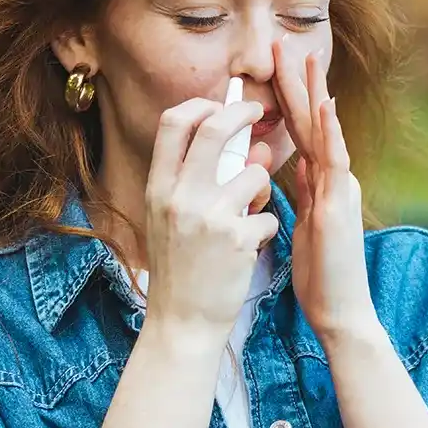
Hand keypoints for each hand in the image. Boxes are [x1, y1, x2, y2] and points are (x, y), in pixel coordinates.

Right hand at [142, 96, 280, 343]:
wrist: (182, 322)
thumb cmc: (180, 268)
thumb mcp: (170, 218)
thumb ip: (200, 181)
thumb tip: (248, 146)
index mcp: (159, 188)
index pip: (173, 123)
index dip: (200, 105)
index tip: (220, 105)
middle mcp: (179, 196)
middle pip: (214, 129)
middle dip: (241, 113)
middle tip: (257, 113)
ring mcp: (209, 216)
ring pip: (255, 173)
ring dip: (263, 187)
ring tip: (252, 210)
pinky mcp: (238, 238)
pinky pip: (268, 215)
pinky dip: (265, 228)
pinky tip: (249, 248)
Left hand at [272, 37, 376, 342]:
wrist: (339, 311)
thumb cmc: (320, 273)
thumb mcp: (303, 223)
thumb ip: (301, 192)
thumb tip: (292, 166)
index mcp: (321, 181)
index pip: (298, 130)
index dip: (285, 96)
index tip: (272, 65)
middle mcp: (333, 178)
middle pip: (311, 121)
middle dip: (298, 81)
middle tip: (283, 42)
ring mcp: (339, 189)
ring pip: (325, 131)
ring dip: (315, 92)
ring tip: (307, 57)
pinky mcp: (339, 206)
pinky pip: (335, 162)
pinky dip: (330, 132)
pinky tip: (325, 105)